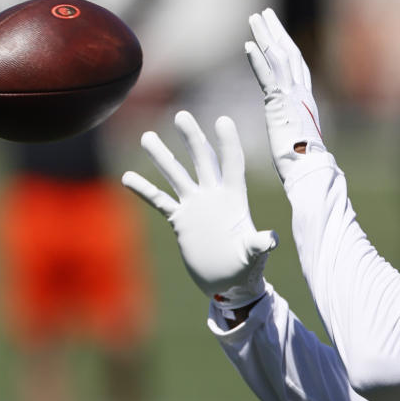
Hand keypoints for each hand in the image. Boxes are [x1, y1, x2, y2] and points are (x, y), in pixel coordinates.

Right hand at [122, 111, 276, 309]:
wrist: (229, 284)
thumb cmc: (247, 269)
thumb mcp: (254, 256)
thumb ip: (258, 245)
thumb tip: (271, 240)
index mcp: (234, 199)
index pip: (232, 164)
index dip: (228, 143)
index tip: (222, 119)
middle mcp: (213, 196)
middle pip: (202, 161)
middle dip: (192, 139)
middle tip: (181, 115)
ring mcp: (195, 206)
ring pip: (177, 176)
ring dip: (163, 158)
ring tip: (147, 137)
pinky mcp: (181, 221)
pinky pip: (160, 201)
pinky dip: (145, 190)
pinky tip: (127, 177)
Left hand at [245, 8, 324, 180]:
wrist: (310, 169)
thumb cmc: (305, 161)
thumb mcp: (298, 136)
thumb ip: (294, 123)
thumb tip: (290, 127)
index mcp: (305, 99)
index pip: (296, 65)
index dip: (286, 45)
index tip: (276, 30)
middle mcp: (301, 93)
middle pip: (288, 53)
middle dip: (276, 31)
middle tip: (264, 13)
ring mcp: (291, 97)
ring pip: (278, 59)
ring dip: (265, 37)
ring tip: (254, 18)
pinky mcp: (279, 106)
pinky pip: (267, 78)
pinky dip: (257, 61)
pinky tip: (248, 46)